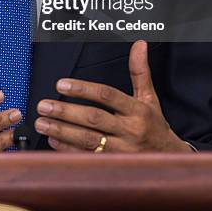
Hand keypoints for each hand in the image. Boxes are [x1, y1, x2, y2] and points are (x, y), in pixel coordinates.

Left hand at [35, 41, 191, 152]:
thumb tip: (139, 44)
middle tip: (44, 105)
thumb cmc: (154, 125)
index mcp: (137, 111)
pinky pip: (88, 158)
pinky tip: (53, 141)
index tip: (61, 84)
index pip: (107, 96)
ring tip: (42, 123)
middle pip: (93, 119)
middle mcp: (129, 131)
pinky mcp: (114, 165)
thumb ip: (140, 71)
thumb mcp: (149, 97)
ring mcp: (121, 151)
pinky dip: (69, 151)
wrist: (169, 160)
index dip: (83, 89)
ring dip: (62, 132)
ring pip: (88, 140)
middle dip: (66, 112)